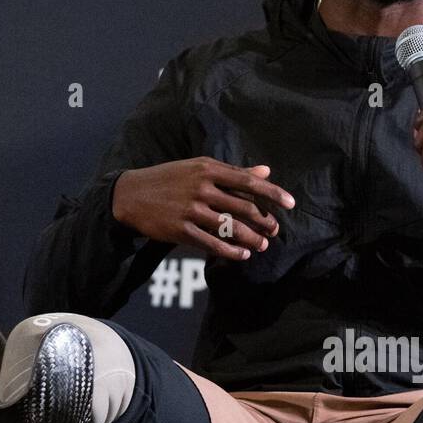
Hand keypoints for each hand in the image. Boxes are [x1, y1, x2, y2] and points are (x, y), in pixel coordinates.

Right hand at [111, 158, 295, 259]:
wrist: (131, 194)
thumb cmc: (170, 178)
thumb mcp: (199, 168)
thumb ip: (233, 171)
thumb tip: (266, 171)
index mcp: (209, 169)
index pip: (248, 181)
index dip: (273, 194)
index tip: (291, 204)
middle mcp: (202, 188)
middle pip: (244, 207)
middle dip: (264, 221)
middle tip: (275, 230)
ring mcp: (192, 210)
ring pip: (231, 228)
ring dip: (251, 239)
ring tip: (262, 245)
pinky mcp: (181, 230)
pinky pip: (212, 244)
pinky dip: (231, 252)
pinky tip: (242, 255)